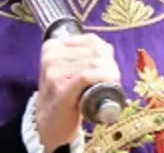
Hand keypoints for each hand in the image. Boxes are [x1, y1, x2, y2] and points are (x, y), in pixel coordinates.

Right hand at [35, 34, 119, 149]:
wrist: (50, 123)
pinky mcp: (59, 86)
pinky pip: (86, 76)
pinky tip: (107, 86)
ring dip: (108, 74)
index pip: (91, 41)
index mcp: (53, 46)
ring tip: (109, 86)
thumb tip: (107, 48)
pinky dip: (101, 79)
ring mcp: (53, 71)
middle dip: (110, 65)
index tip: (110, 66)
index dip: (106, 53)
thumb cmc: (64, 95)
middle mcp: (51, 56)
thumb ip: (86, 54)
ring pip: (93, 63)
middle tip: (113, 79)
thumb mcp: (71, 68)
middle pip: (95, 52)